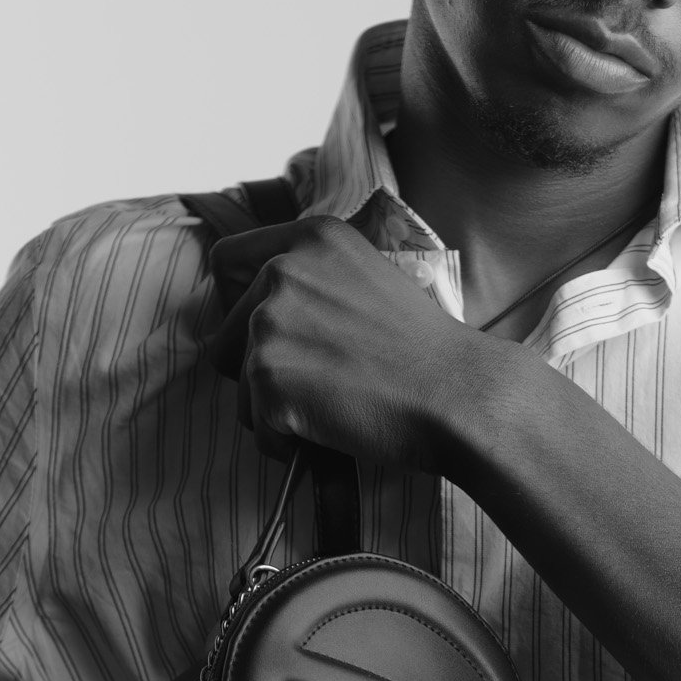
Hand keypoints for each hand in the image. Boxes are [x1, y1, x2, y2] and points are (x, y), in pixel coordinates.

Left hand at [206, 217, 496, 466]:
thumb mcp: (370, 278)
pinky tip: (334, 428)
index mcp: (311, 239)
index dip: (237, 302)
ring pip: (240, 386)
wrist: (456, 392)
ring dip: (276, 408)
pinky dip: (289, 442)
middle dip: (260, 370)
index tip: (266, 331)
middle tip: (319, 383)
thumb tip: (269, 310)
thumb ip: (316, 279)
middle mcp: (281, 271)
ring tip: (334, 406)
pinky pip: (258, 427)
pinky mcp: (267, 376)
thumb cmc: (426, 351)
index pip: (227, 260)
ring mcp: (270, 323)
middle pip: (224, 336)